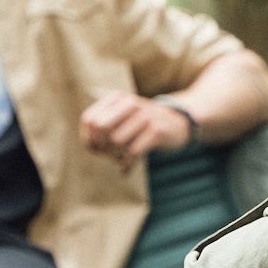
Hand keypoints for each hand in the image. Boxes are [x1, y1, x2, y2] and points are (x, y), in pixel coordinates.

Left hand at [80, 91, 195, 169]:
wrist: (178, 123)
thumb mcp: (123, 120)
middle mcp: (130, 103)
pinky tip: (126, 169)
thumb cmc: (143, 126)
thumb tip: (91, 147)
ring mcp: (145, 115)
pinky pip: (133, 151)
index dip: (89, 139)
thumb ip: (102, 130)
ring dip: (115, 156)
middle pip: (100, 127)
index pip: (89, 120)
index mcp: (117, 98)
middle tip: (107, 155)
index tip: (98, 149)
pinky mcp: (157, 130)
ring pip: (116, 140)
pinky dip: (126, 164)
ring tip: (119, 160)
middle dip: (100, 146)